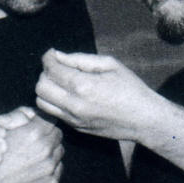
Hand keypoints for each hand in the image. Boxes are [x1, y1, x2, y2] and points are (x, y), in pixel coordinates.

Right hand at [0, 107, 63, 182]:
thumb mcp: (0, 130)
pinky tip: (35, 169)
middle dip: (47, 135)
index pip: (50, 118)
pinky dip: (50, 167)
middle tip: (35, 140)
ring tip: (34, 155)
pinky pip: (58, 168)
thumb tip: (33, 113)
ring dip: (50, 150)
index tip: (36, 125)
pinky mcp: (51, 182)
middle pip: (57, 134)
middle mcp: (45, 149)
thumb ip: (19, 117)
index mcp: (33, 133)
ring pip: (59, 151)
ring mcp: (49, 167)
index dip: (42, 121)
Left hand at [35, 49, 161, 140]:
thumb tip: (57, 55)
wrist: (143, 119)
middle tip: (59, 68)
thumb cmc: (130, 88)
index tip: (52, 54)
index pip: (51, 69)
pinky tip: (69, 95)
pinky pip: (53, 113)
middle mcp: (74, 105)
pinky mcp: (75, 128)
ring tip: (61, 83)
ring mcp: (73, 119)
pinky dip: (54, 101)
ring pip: (41, 102)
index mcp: (84, 86)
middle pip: (40, 87)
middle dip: (46, 73)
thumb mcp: (110, 64)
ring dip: (47, 89)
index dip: (48, 58)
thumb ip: (80, 59)